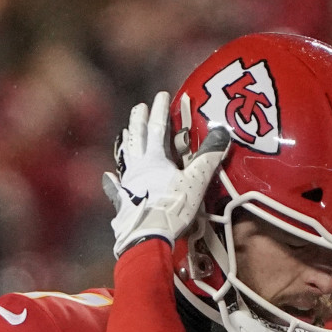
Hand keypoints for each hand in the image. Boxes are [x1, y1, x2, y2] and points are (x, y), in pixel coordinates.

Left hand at [102, 92, 230, 255]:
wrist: (147, 237)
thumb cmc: (172, 208)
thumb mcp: (195, 182)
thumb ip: (208, 158)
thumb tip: (223, 132)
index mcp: (155, 159)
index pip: (158, 128)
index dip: (161, 110)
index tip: (162, 94)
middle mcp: (137, 167)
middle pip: (137, 138)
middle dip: (139, 120)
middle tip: (139, 107)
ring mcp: (127, 184)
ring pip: (125, 158)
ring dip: (126, 143)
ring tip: (125, 133)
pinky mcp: (122, 202)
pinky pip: (115, 188)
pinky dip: (112, 181)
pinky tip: (108, 177)